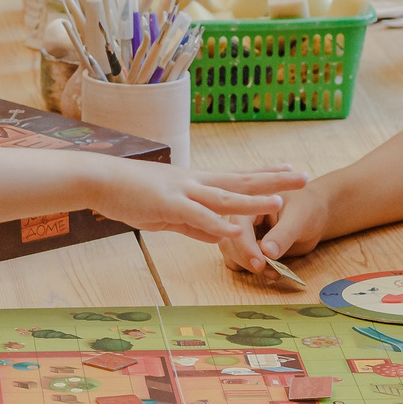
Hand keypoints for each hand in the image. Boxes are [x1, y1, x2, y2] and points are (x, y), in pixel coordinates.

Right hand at [91, 160, 305, 243]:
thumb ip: (193, 224)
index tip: (288, 169)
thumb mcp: (167, 212)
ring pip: (224, 197)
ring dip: (252, 199)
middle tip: (304, 175)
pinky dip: (216, 224)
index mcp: (195, 182)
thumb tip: (218, 234)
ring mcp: (182, 192)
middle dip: (274, 179)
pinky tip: (235, 230)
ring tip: (281, 200)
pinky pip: (196, 216)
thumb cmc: (128, 194)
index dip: (264, 174)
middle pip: (241, 179)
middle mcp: (195, 182)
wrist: (98, 179)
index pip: (237, 175)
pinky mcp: (166, 205)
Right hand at [218, 176, 331, 278]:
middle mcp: (241, 217)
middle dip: (246, 259)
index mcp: (251, 201)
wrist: (313, 217)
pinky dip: (253, 270)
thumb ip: (284, 234)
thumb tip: (267, 252)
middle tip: (270, 270)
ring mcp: (242, 233)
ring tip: (275, 272)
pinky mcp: (247, 248)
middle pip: (229, 241)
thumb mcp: (300, 218)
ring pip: (231, 254)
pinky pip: (240, 262)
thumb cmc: (307, 209)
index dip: (246, 245)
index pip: (238, 223)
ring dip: (249, 266)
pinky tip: (272, 271)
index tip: (259, 263)